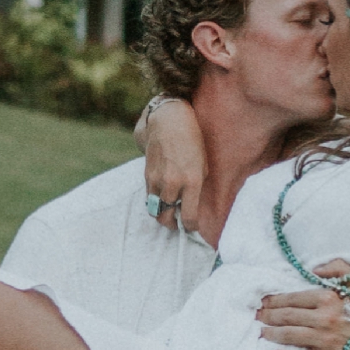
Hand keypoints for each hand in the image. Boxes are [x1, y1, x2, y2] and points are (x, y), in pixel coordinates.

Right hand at [139, 94, 207, 238]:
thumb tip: (192, 207)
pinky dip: (156, 202)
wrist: (169, 122)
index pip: (188, 217)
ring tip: (170, 212)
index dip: (191, 228)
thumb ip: (197, 188)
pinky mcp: (147, 175)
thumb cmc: (192, 142)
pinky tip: (163, 197)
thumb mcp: (203, 165)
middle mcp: (173, 183)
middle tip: (178, 223)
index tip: (193, 227)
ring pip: (155, 211)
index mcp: (192, 181)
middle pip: (166, 218)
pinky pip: (149, 198)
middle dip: (173, 224)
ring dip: (162, 215)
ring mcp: (157, 180)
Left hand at [256, 261, 349, 349]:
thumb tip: (314, 269)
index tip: (265, 301)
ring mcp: (324, 341)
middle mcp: (323, 319)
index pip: (294, 298)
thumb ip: (339, 268)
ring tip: (262, 331)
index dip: (276, 300)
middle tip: (257, 316)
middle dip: (268, 316)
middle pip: (287, 316)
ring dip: (271, 333)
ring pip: (289, 336)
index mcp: (329, 299)